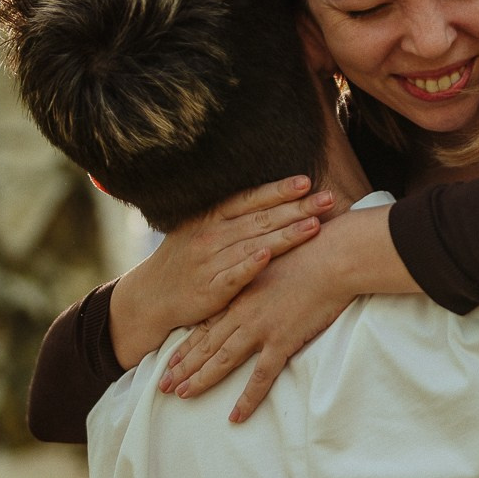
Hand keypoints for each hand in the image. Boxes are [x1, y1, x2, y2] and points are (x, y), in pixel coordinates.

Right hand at [110, 176, 333, 368]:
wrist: (152, 296)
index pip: (250, 199)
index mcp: (211, 217)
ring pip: (254, 244)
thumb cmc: (185, 261)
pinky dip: (251, 265)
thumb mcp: (200, 230)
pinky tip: (270, 256)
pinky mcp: (211, 288)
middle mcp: (211, 234)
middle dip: (296, 208)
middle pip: (260, 219)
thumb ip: (231, 216)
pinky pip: (234, 275)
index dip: (278, 190)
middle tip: (327, 199)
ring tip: (314, 226)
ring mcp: (210, 261)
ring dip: (285, 235)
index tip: (306, 181)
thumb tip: (270, 199)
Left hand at [161, 208, 380, 418]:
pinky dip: (247, 398)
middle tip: (163, 385)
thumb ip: (263, 277)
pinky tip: (235, 417)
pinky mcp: (281, 341)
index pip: (207, 324)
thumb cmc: (311, 252)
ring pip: (222, 360)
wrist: (331, 256)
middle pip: (206, 344)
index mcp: (242, 294)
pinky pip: (260, 377)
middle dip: (182, 366)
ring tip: (181, 396)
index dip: (187, 344)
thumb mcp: (276, 260)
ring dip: (201, 379)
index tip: (170, 359)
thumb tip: (265, 287)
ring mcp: (260, 328)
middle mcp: (243, 313)